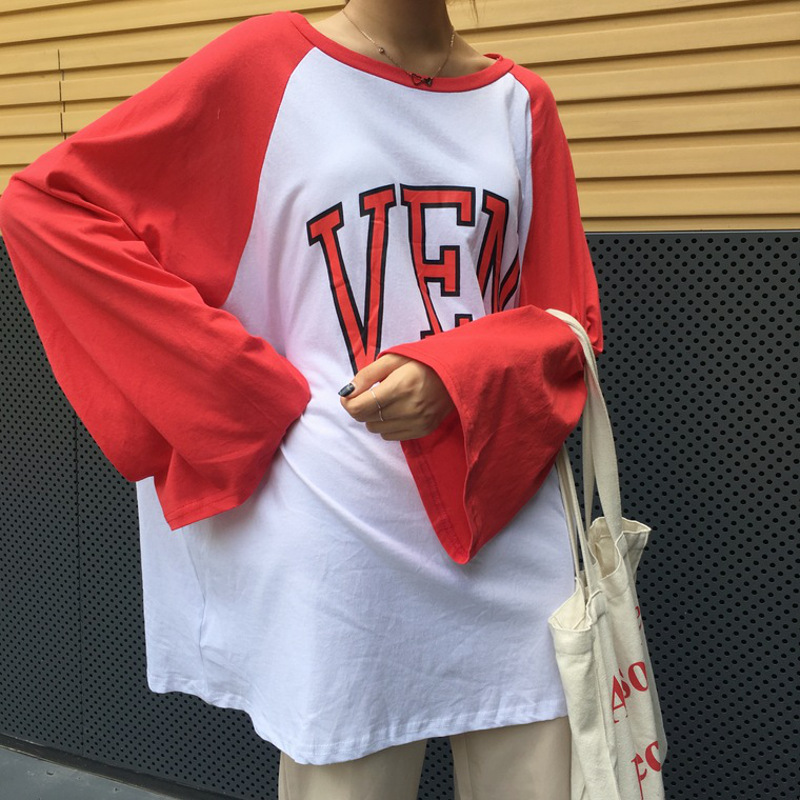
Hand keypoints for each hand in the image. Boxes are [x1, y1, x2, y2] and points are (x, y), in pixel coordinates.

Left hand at [339, 354, 454, 440]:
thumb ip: (367, 375)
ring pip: (376, 429)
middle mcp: (408, 408)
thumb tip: (347, 391)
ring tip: (387, 401)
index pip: (359, 407)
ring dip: (374, 416)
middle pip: (365, 419)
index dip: (348, 402)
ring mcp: (417, 422)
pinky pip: (390, 436)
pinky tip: (397, 410)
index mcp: (400, 387)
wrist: (456, 373)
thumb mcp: (393, 359)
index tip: (348, 395)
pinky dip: (387, 425)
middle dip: (361, 407)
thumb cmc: (422, 362)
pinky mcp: (423, 430)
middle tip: (367, 394)